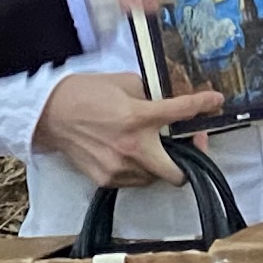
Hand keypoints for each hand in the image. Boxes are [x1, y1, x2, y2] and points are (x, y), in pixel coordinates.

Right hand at [36, 70, 226, 187]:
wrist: (48, 115)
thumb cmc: (83, 94)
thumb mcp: (123, 82)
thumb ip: (149, 93)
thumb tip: (168, 99)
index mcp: (138, 117)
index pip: (181, 112)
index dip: (203, 105)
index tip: (215, 101)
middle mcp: (132, 148)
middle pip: (177, 173)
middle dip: (188, 161)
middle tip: (187, 145)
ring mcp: (118, 168)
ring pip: (155, 178)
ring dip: (160, 164)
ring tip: (152, 147)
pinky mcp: (106, 180)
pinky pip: (134, 180)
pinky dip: (139, 169)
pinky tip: (130, 153)